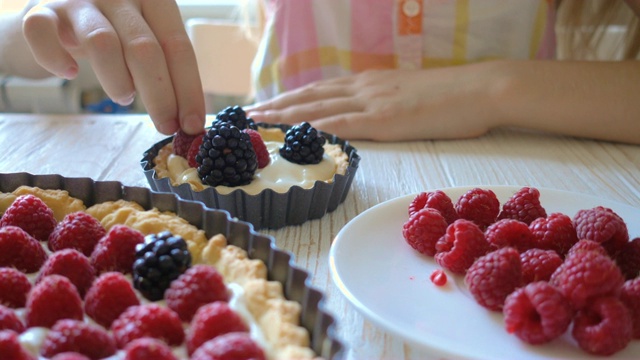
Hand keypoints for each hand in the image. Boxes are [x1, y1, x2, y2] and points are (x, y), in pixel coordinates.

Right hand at [22, 0, 204, 134]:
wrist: (60, 15)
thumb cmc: (115, 34)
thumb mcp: (146, 42)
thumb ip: (167, 69)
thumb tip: (190, 119)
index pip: (178, 45)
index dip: (188, 88)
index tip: (191, 125)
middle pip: (145, 48)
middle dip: (160, 96)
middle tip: (165, 126)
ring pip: (103, 44)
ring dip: (118, 82)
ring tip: (124, 96)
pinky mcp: (42, 9)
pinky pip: (43, 33)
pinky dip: (56, 59)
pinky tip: (69, 73)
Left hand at [246, 65, 497, 140]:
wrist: (481, 88)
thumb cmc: (452, 97)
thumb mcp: (409, 96)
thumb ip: (385, 104)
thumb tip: (370, 115)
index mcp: (369, 83)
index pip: (319, 90)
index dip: (289, 99)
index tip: (265, 106)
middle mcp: (363, 88)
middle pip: (309, 97)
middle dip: (275, 106)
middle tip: (245, 115)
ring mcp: (372, 102)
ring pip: (316, 107)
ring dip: (282, 116)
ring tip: (255, 123)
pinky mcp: (384, 119)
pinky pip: (341, 124)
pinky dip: (312, 129)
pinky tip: (293, 135)